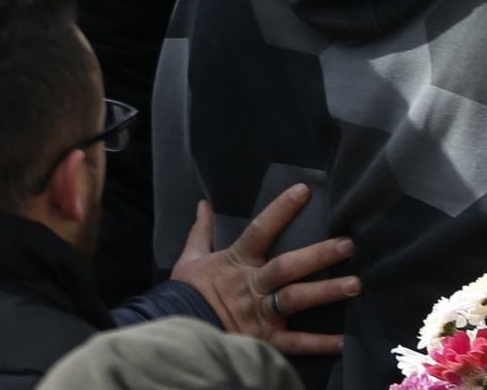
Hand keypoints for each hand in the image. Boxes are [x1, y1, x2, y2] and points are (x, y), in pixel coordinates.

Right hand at [170, 186, 357, 356]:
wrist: (180, 325)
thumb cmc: (187, 291)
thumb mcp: (190, 258)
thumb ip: (201, 232)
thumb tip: (204, 204)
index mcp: (235, 261)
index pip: (260, 230)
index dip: (281, 210)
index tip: (303, 191)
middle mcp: (252, 284)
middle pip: (287, 266)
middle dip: (318, 256)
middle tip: (346, 245)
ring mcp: (260, 312)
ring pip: (296, 299)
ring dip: (326, 292)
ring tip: (355, 285)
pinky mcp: (266, 339)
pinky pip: (296, 341)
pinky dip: (320, 343)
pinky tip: (345, 340)